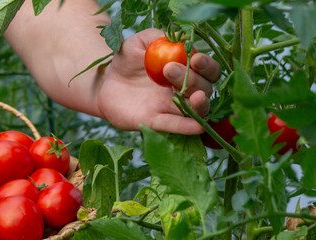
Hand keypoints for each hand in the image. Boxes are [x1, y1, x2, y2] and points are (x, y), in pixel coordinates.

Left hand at [96, 28, 221, 134]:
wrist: (106, 80)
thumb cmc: (127, 59)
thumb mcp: (141, 41)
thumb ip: (160, 38)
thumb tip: (183, 40)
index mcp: (186, 70)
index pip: (209, 70)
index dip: (207, 66)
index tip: (195, 58)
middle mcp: (183, 90)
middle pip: (205, 89)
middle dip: (194, 79)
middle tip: (170, 69)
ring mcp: (170, 107)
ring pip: (196, 110)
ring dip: (200, 105)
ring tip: (197, 97)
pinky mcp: (154, 121)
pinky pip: (172, 125)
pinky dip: (185, 127)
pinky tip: (197, 126)